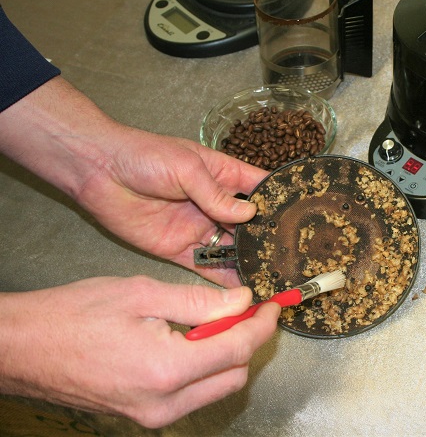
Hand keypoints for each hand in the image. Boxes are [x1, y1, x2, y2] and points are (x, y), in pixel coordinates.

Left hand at [0, 77, 268, 285]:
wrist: (98, 172)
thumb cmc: (146, 156)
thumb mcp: (186, 166)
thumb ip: (216, 194)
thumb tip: (250, 214)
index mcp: (224, 176)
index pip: (260, 188)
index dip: (281, 201)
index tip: (305, 217)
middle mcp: (216, 205)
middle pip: (250, 225)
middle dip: (269, 239)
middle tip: (294, 258)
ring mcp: (199, 229)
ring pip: (232, 249)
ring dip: (250, 262)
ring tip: (275, 277)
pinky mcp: (178, 250)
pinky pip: (205, 267)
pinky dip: (223, 279)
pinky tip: (243, 290)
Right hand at [0, 276, 280, 427]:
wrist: (23, 348)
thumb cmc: (74, 314)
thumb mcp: (143, 293)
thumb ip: (199, 301)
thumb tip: (242, 300)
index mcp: (167, 370)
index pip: (238, 349)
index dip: (263, 324)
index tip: (274, 304)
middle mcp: (164, 404)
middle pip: (234, 375)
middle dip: (248, 341)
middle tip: (246, 310)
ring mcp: (152, 416)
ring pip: (215, 389)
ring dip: (226, 356)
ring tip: (216, 322)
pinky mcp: (142, 416)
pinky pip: (191, 396)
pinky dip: (203, 368)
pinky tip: (191, 341)